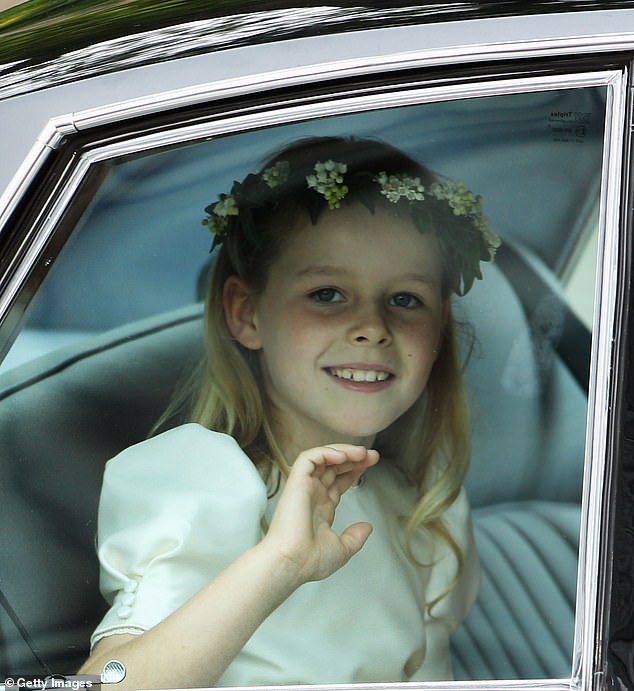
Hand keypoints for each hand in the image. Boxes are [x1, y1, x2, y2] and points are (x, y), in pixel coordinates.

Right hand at [262, 444, 378, 585]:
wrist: (292, 562)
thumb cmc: (309, 560)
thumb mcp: (341, 549)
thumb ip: (355, 537)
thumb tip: (367, 527)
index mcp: (321, 508)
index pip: (339, 481)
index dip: (355, 470)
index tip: (371, 464)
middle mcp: (313, 494)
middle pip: (334, 466)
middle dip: (354, 457)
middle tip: (372, 455)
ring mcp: (305, 486)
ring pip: (322, 457)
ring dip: (343, 451)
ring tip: (362, 452)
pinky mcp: (296, 481)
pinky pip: (310, 458)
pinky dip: (326, 452)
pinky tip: (343, 456)